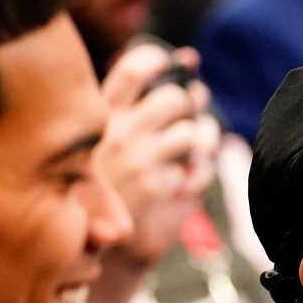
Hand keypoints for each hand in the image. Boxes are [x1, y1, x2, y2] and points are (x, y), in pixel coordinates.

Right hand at [94, 43, 221, 267]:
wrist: (105, 246)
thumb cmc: (113, 184)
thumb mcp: (114, 136)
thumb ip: (147, 96)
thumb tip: (191, 56)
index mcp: (99, 118)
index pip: (133, 70)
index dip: (162, 61)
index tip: (180, 64)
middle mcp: (118, 137)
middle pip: (175, 99)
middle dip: (189, 107)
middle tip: (184, 120)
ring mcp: (141, 164)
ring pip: (193, 133)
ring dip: (202, 141)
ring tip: (192, 152)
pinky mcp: (163, 191)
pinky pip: (201, 169)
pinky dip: (200, 174)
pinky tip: (185, 182)